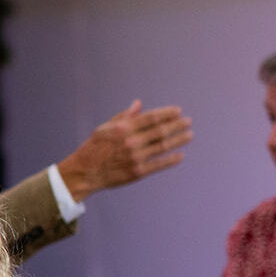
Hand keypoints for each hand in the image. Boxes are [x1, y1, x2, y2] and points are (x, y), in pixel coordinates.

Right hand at [56, 100, 192, 200]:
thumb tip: (139, 104)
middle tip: (188, 122)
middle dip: (177, 125)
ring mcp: (135, 157)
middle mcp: (131, 141)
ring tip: (189, 135)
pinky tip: (180, 155)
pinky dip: (171, 160)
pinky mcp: (138, 172)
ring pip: (163, 146)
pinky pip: (159, 164)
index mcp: (123, 128)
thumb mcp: (105, 128)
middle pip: (160, 131)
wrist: (85, 172)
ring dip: (179, 140)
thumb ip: (124, 116)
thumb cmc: (95, 147)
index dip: (167, 113)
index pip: (151, 118)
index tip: (178, 111)